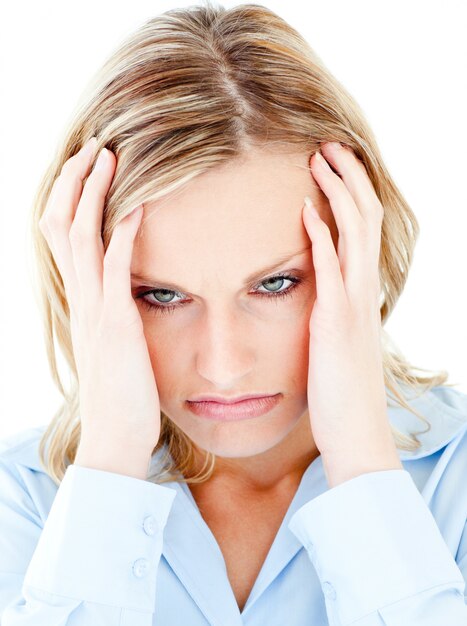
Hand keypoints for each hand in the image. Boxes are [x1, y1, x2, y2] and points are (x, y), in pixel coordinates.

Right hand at [39, 137, 160, 474]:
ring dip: (93, 193)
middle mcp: (80, 298)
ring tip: (109, 157)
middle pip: (60, 223)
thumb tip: (124, 288)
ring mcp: (94, 310)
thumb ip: (111, 311)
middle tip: (95, 147)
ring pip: (79, 237)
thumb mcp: (111, 342)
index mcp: (79, 300)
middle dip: (74, 180)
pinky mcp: (115, 325)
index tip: (88, 167)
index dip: (69, 196)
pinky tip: (139, 206)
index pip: (61, 235)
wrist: (115, 437)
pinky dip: (123, 234)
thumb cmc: (120, 393)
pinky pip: (113, 269)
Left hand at [302, 141, 402, 487]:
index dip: (352, 194)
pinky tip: (306, 210)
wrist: (355, 432)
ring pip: (355, 234)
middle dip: (348, 178)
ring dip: (338, 192)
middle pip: (364, 219)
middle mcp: (363, 292)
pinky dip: (322, 237)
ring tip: (318, 159)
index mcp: (362, 294)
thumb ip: (334, 312)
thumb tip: (321, 294)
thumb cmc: (341, 390)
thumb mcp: (339, 342)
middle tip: (327, 146)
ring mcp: (353, 305)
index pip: (363, 230)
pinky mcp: (336, 322)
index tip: (333, 167)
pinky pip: (331, 270)